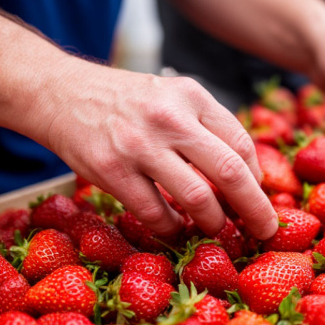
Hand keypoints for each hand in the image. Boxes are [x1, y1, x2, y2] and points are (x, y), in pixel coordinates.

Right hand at [39, 61, 277, 238]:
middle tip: (265, 231)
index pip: (243, 143)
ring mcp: (140, 145)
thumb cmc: (125, 101)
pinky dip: (172, 229)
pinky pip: (155, 213)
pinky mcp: (111, 170)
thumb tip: (246, 173)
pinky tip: (175, 228)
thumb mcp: (171, 95)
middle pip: (231, 173)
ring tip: (217, 230)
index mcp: (192, 96)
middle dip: (255, 209)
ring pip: (197, 198)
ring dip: (214, 224)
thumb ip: (205, 126)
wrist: (59, 93)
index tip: (258, 196)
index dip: (257, 178)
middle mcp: (171, 118)